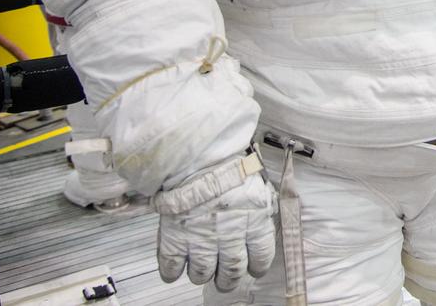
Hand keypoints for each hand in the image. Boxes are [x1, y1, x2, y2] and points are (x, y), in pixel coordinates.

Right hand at [156, 171, 276, 291]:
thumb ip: (260, 210)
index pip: (260, 259)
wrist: (199, 156)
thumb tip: (263, 220)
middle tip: (224, 275)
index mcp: (254, 224)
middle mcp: (230, 238)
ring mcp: (201, 241)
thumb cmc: (229, 166)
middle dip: (228, 278)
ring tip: (201, 268)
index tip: (251, 267)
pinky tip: (175, 267)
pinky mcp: (176, 240)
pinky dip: (172, 272)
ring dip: (202, 274)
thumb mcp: (258, 187)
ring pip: (202, 274)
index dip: (255, 266)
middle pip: (231, 273)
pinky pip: (172, 269)